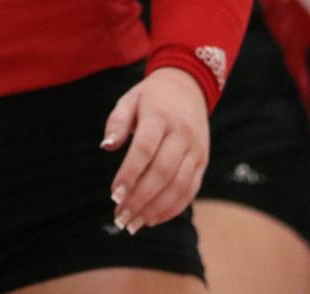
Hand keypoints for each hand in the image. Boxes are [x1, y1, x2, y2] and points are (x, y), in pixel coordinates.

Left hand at [100, 66, 208, 232]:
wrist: (188, 87)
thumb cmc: (151, 97)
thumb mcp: (130, 99)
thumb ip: (117, 122)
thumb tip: (106, 147)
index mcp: (160, 116)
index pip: (145, 149)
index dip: (129, 174)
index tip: (114, 195)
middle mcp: (182, 134)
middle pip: (162, 172)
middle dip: (140, 199)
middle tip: (120, 217)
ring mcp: (196, 149)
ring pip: (178, 186)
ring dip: (155, 209)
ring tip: (133, 223)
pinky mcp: (202, 161)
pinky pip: (190, 190)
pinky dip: (172, 209)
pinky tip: (152, 219)